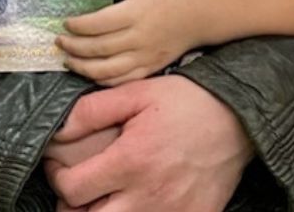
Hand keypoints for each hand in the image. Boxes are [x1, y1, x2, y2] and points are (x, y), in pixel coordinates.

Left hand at [43, 75, 251, 211]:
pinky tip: (135, 201)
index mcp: (131, 162)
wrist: (235, 118)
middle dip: (74, 207)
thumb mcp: (137, 93)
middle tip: (78, 189)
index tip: (59, 166)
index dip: (57, 178)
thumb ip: (93, 111)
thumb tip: (58, 129)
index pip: (73, 189)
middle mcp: (148, 196)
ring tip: (102, 198)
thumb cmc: (185, 102)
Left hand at [57, 0, 195, 84]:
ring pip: (107, 70)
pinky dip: (102, 80)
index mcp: (134, 13)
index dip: (77, 26)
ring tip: (68, 60)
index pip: (98, 24)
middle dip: (74, 47)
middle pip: (99, 48)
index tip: (65, 23)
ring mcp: (144, 57)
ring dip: (83, 67)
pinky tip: (90, 73)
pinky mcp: (149, 70)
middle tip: (59, 42)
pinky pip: (121, 81)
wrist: (197, 16)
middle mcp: (138, 38)